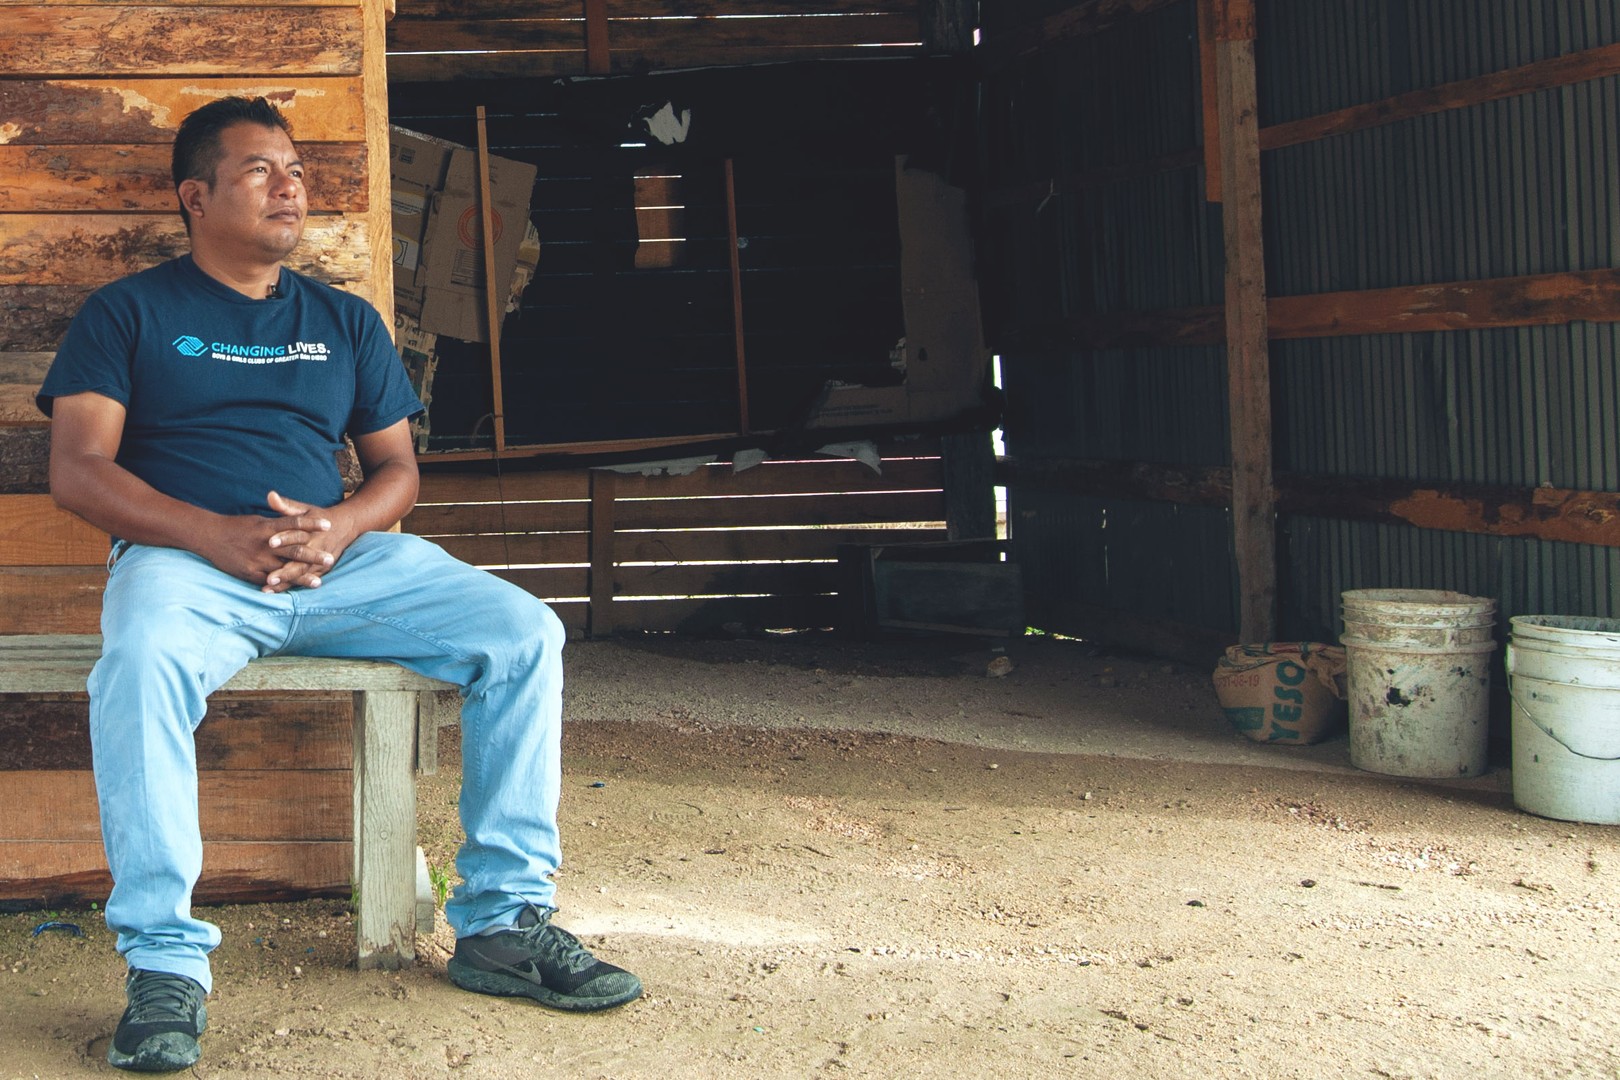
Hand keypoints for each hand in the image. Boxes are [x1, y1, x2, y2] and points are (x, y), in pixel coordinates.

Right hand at [195, 494, 330, 588]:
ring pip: (283, 570)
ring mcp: (257, 560)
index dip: (312, 524)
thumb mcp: (258, 520)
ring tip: (318, 583)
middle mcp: (264, 544)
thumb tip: (295, 518)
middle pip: (293, 550)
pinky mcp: (249, 573)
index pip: (294, 523)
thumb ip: (277, 521)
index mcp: (267, 527)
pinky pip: (269, 582)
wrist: (209, 536)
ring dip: (302, 577)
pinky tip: (294, 592)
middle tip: (330, 559)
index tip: (329, 525)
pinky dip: (282, 587)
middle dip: (313, 556)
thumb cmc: (236, 526)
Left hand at [260, 490, 354, 591]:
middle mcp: (316, 547)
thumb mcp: (304, 510)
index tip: (271, 542)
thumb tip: (270, 495)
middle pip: (300, 560)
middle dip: (285, 570)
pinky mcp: (320, 569)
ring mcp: (319, 560)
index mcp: (310, 530)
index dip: (285, 537)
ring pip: (302, 573)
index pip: (297, 534)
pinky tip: (277, 592)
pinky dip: (292, 586)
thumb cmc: (318, 517)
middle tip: (269, 578)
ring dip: (286, 581)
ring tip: (269, 588)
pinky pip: (306, 579)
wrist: (346, 526)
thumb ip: (286, 505)